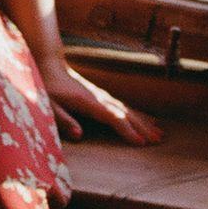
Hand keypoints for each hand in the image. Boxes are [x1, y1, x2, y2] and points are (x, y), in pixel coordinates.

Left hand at [37, 56, 165, 146]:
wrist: (50, 66)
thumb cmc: (47, 88)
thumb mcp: (50, 106)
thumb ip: (64, 120)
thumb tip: (80, 135)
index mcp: (88, 103)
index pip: (113, 118)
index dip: (127, 130)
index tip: (141, 142)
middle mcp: (100, 98)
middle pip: (126, 114)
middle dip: (143, 128)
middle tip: (158, 141)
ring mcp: (103, 96)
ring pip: (128, 110)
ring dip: (144, 122)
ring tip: (159, 133)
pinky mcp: (102, 96)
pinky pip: (124, 107)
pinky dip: (138, 115)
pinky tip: (147, 120)